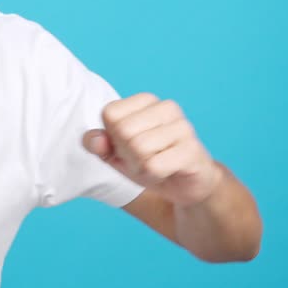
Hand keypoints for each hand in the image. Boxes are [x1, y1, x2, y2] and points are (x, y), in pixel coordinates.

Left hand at [82, 93, 224, 206]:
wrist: (186, 185)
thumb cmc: (148, 162)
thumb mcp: (115, 154)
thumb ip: (97, 144)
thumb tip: (95, 139)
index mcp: (146, 101)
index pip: (110, 114)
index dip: (113, 138)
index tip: (129, 146)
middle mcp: (167, 107)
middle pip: (123, 131)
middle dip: (127, 154)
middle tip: (144, 159)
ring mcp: (183, 127)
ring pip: (138, 148)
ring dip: (140, 166)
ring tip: (157, 165)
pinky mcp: (192, 149)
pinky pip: (153, 166)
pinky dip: (153, 175)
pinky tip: (167, 172)